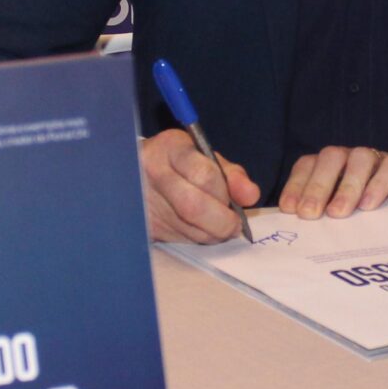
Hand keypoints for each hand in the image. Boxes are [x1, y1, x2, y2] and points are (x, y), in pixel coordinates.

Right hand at [141, 129, 259, 243]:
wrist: (136, 172)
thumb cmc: (179, 164)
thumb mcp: (205, 158)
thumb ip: (232, 175)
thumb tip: (251, 195)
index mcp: (171, 148)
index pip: (205, 175)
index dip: (226, 195)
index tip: (235, 205)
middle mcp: (152, 172)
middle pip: (194, 207)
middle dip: (222, 222)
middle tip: (233, 225)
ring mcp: (144, 200)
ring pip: (189, 229)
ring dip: (212, 233)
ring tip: (216, 224)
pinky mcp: (144, 224)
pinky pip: (179, 240)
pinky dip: (196, 238)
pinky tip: (197, 228)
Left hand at [278, 146, 387, 220]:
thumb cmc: (365, 205)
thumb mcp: (338, 209)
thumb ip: (318, 214)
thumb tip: (292, 229)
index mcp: (328, 165)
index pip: (307, 166)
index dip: (296, 185)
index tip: (289, 210)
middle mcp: (348, 157)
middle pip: (330, 158)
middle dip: (317, 186)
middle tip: (309, 214)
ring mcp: (375, 158)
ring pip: (359, 159)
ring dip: (347, 186)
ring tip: (338, 214)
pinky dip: (378, 186)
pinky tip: (368, 206)